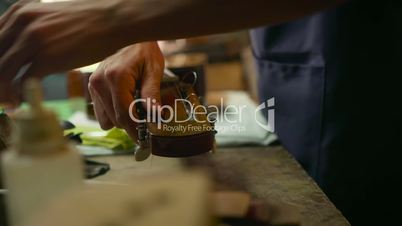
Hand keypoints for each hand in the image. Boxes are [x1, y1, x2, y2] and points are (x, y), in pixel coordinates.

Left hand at [0, 0, 135, 101]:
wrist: (114, 20)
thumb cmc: (91, 21)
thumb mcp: (53, 18)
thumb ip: (35, 29)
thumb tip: (28, 48)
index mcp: (21, 12)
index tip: (1, 76)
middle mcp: (22, 23)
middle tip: (1, 94)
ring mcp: (33, 40)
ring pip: (3, 71)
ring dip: (2, 91)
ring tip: (7, 103)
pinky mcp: (48, 58)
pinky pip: (23, 81)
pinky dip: (18, 96)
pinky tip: (22, 102)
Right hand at [88, 42, 163, 140]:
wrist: (130, 36)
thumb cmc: (145, 51)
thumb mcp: (154, 70)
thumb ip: (152, 94)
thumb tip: (156, 116)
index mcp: (116, 78)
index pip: (124, 113)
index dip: (136, 129)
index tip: (146, 139)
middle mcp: (100, 82)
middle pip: (116, 119)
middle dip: (132, 125)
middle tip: (148, 124)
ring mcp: (93, 84)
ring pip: (107, 119)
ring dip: (123, 120)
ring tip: (137, 108)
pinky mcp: (92, 87)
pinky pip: (102, 112)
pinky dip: (114, 113)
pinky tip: (126, 102)